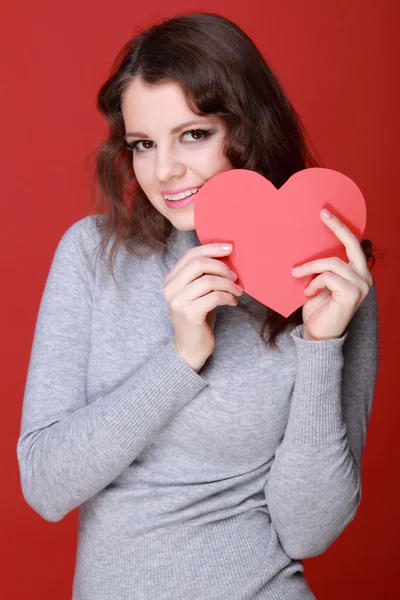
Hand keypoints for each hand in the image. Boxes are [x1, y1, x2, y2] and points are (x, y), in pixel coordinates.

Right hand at [164, 243, 242, 371]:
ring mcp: (178, 301)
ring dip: (228, 284)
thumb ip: (203, 274)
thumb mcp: (198, 292)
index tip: (230, 248)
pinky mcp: (190, 313)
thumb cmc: (198, 317)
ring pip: (209, 280)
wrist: (190, 347)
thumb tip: (226, 255)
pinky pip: (215, 297)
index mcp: (171, 279)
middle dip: (222, 266)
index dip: (211, 248)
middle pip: (198, 264)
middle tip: (235, 276)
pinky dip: (228, 297)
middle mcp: (170, 288)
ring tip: (237, 291)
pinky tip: (233, 302)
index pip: (191, 254)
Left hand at [291, 209, 373, 340]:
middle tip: (322, 213)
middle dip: (337, 226)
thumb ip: (321, 267)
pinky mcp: (352, 293)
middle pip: (352, 244)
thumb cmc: (317, 308)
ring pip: (332, 263)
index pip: (353, 244)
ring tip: (297, 275)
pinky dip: (314, 283)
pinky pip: (328, 277)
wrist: (318, 334)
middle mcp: (364, 277)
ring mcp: (361, 285)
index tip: (325, 212)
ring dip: (311, 268)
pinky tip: (308, 293)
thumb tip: (306, 244)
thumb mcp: (318, 282)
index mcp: (358, 272)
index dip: (340, 227)